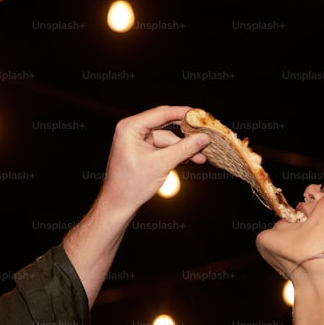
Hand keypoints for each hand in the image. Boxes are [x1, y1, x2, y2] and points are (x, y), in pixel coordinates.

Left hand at [64, 105, 210, 304]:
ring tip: (203, 157)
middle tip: (210, 139)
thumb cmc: (129, 190)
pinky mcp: (137, 159)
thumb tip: (204, 136)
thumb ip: (184, 148)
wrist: (114, 212)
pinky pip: (161, 152)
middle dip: (188, 135)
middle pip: (166, 127)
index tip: (205, 114)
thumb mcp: (161, 165)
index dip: (186, 112)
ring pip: (166, 142)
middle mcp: (129, 133)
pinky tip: (190, 162)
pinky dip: (175, 157)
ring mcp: (133, 146)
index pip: (163, 112)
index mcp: (129, 128)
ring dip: (184, 149)